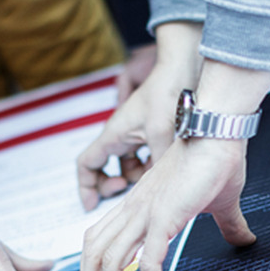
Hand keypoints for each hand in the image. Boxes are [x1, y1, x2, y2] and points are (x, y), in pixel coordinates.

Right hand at [76, 22, 202, 210]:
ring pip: (127, 164)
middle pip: (104, 168)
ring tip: (154, 177)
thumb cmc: (167, 91)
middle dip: (112, 184)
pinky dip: (151, 164)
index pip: (86, 164)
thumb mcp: (162, 134)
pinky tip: (166, 166)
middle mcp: (120, 135)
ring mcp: (135, 133)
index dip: (85, 186)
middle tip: (126, 190)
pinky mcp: (150, 131)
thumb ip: (158, 163)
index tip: (91, 204)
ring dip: (136, 175)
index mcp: (114, 135)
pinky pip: (143, 155)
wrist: (184, 66)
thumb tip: (163, 190)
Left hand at [79, 137, 253, 270]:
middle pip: (94, 255)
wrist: (220, 132)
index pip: (99, 241)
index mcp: (139, 206)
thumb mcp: (219, 202)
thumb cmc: (217, 158)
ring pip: (112, 261)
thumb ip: (226, 224)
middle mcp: (135, 210)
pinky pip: (150, 260)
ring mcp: (146, 213)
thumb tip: (243, 239)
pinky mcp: (165, 217)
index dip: (92, 270)